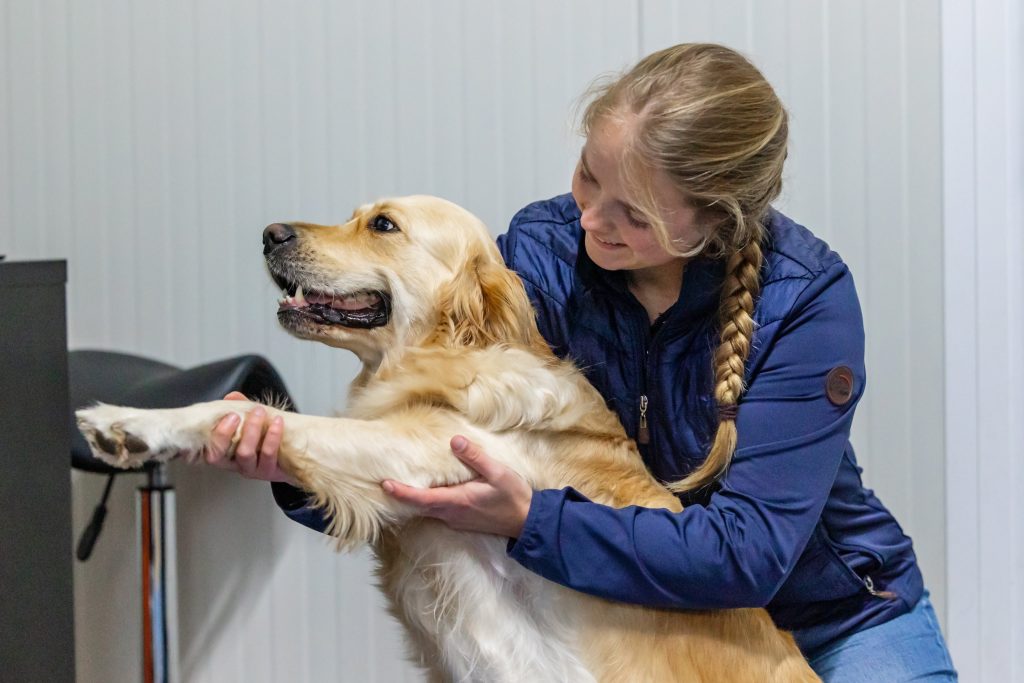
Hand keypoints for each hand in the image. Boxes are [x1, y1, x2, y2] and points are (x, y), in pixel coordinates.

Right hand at [205, 391, 296, 484]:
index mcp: (226, 453)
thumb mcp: (253, 421)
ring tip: (260, 412)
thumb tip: (231, 397)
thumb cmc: (269, 436)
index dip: (214, 434)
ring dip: (251, 430)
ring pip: (245, 453)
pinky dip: (272, 436)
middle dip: (226, 432)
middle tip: (236, 415)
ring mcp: (252, 469)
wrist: (296, 452)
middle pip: (220, 454)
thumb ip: (241, 408)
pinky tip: (277, 422)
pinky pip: (268, 454)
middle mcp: (235, 464)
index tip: (227, 416)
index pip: (208, 449)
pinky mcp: (269, 471)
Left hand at [381, 436, 532, 538]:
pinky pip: (438, 512)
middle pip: (419, 507)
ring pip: (428, 510)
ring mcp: (456, 521)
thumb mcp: (498, 473)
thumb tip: (455, 441)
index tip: (385, 484)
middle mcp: (452, 514)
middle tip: (386, 481)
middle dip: (402, 495)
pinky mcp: (462, 522)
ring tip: (401, 484)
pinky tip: (428, 491)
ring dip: (414, 499)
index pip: (422, 499)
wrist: (526, 522)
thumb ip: (475, 457)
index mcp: (458, 501)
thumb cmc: (513, 497)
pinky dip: (428, 502)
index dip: (402, 492)